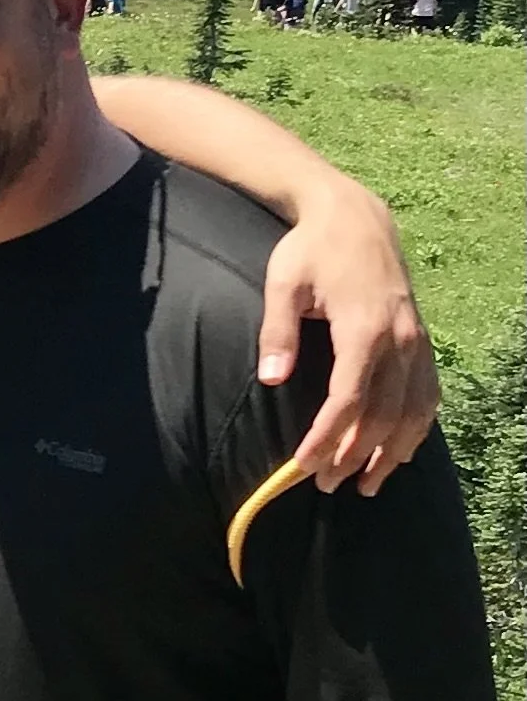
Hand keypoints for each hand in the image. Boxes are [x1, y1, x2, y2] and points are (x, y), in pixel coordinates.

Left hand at [259, 178, 438, 494]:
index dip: (327, 438)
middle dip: (354, 455)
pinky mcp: (421, 339)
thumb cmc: (311, 249)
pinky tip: (403, 452)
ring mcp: (416, 340)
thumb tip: (271, 380)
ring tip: (367, 484)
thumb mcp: (283, 283)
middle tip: (325, 484)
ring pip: (414, 411)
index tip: (303, 464)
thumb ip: (277, 333)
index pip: (349, 399)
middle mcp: (399, 339)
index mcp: (364, 328)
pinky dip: (418, 427)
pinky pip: (429, 393)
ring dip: (391, 452)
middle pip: (383, 414)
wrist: (354, 216)